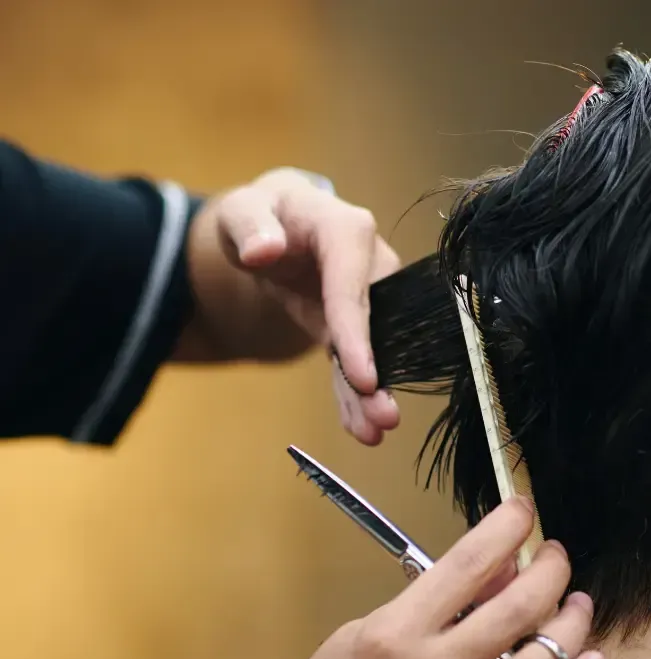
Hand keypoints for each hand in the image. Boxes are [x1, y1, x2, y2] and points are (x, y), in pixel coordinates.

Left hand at [186, 168, 401, 444]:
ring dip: (372, 392)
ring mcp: (367, 294)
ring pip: (373, 346)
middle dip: (379, 372)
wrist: (276, 222)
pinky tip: (357, 425)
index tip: (365, 377)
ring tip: (372, 432)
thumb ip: (250, 225)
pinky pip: (356, 357)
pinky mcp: (354, 321)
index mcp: (346, 229)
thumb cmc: (261, 214)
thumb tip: (263, 250)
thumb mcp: (243, 211)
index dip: (358, 332)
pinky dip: (353, 391)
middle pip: (376, 322)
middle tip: (384, 417)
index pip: (353, 285)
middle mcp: (370, 262)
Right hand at [226, 499, 603, 658]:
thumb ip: (437, 600)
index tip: (523, 510)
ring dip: (570, 621)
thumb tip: (500, 571)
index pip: (470, 563)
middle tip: (556, 557)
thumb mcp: (371, 624)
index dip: (507, 527)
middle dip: (551, 568)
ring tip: (575, 603)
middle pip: (520, 607)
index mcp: (398, 633)